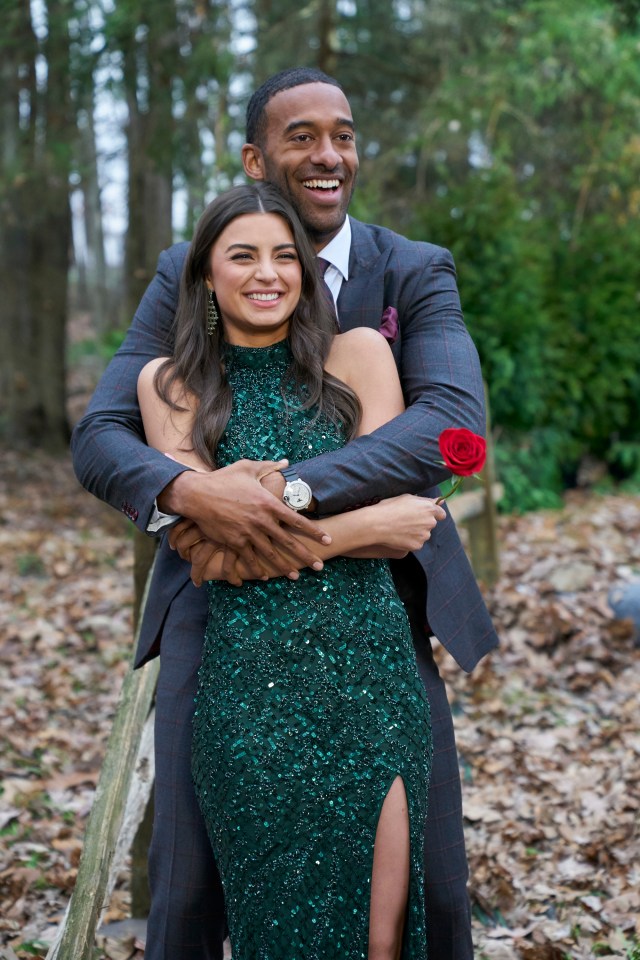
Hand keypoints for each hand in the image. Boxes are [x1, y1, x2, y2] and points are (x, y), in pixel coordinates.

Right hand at [159, 459, 328, 580]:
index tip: (327, 540)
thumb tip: (286, 462)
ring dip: (285, 566)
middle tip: (319, 566)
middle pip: (288, 542)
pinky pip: (249, 558)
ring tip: (296, 575)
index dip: (314, 531)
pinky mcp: (234, 542)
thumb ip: (269, 467)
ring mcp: (248, 533)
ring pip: (271, 553)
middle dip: (305, 555)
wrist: (198, 494)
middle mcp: (261, 520)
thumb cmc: (224, 479)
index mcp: (268, 503)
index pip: (297, 520)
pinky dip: (257, 568)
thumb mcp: (248, 468)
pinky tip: (265, 576)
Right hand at [368, 495, 445, 553]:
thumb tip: (440, 500)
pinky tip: (400, 536)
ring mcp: (424, 535)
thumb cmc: (390, 507)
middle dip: (423, 523)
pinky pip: (417, 543)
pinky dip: (411, 541)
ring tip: (401, 528)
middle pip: (431, 524)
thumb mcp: (407, 498)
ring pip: (424, 534)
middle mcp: (430, 522)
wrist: (376, 524)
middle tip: (407, 521)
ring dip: (417, 532)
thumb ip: (425, 500)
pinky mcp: (417, 546)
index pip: (441, 514)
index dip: (434, 514)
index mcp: (429, 508)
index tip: (425, 515)